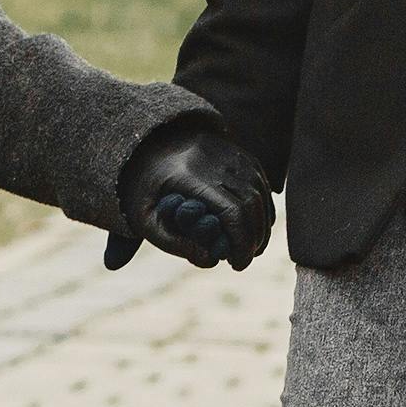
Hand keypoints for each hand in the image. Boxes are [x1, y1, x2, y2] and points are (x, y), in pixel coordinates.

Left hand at [102, 122, 274, 271]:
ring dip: (262, 225)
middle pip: (251, 203)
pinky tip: (254, 228)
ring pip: (261, 192)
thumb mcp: (142, 217)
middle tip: (244, 260)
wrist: (146, 142)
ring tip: (250, 249)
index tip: (236, 264)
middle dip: (254, 238)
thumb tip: (209, 261)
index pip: (231, 211)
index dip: (240, 242)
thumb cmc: (143, 187)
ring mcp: (230, 150)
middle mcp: (215, 157)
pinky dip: (263, 207)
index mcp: (189, 173)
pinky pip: (260, 181)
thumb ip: (169, 242)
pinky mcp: (238, 150)